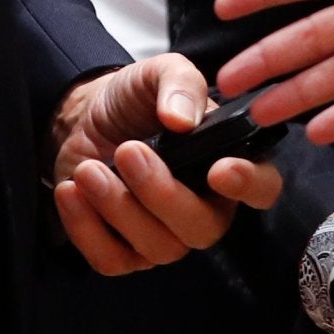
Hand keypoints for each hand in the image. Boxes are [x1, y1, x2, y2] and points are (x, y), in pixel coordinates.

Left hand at [48, 53, 282, 276]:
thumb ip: (179, 84)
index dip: (249, 185)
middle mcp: (207, 207)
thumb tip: (181, 119)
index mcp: (229, 162)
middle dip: (161, 193)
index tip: (219, 169)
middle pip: (202, 228)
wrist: (84, 119)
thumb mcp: (159, 73)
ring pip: (157, 247)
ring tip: (89, 169)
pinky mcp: (125, 252)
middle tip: (127, 151)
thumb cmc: (135, 100)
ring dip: (118, 207)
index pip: (262, 187)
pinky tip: (72, 191)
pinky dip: (87, 228)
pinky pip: (112, 260)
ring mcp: (167, 236)